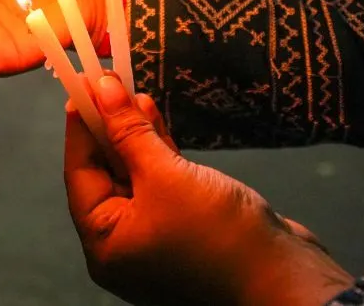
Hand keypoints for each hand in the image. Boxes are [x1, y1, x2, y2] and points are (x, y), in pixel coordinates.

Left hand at [66, 76, 353, 305]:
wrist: (284, 279)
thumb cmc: (219, 239)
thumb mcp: (166, 176)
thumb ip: (131, 133)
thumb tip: (104, 92)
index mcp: (105, 244)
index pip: (80, 174)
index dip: (81, 127)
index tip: (81, 87)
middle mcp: (124, 245)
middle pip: (105, 174)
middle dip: (109, 127)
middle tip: (109, 83)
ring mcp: (157, 238)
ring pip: (135, 176)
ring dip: (135, 136)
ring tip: (134, 94)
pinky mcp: (187, 228)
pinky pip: (162, 184)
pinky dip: (159, 153)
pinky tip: (157, 120)